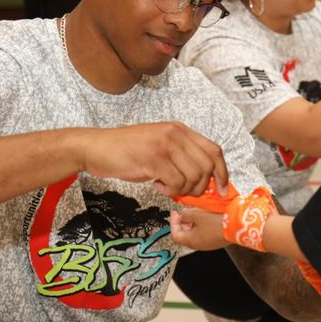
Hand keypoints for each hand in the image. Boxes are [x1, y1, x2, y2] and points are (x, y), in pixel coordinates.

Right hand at [78, 122, 228, 196]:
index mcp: (180, 129)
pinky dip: (169, 191)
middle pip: (207, 166)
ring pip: (193, 177)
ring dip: (183, 190)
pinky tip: (156, 186)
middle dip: (201, 186)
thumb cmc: (127, 150)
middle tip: (184, 191)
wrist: (96, 147)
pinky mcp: (152, 159)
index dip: (223, 172)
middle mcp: (175, 134)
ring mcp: (164, 145)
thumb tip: (204, 178)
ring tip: (166, 187)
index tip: (224, 189)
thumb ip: (180, 155)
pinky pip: (175, 183)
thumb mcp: (159, 144)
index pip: (214, 150)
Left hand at [170, 209, 228, 250]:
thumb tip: (182, 215)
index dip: (173, 223)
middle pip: (184, 235)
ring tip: (195, 212)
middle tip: (183, 213)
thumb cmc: (218, 223)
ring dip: (192, 223)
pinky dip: (200, 225)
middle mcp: (199, 245)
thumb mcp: (197, 215)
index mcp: (191, 241)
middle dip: (182, 222)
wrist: (236, 226)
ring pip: (194, 233)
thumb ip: (185, 215)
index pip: (175, 234)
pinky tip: (205, 217)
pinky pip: (203, 233)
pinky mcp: (215, 240)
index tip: (174, 214)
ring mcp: (208, 244)